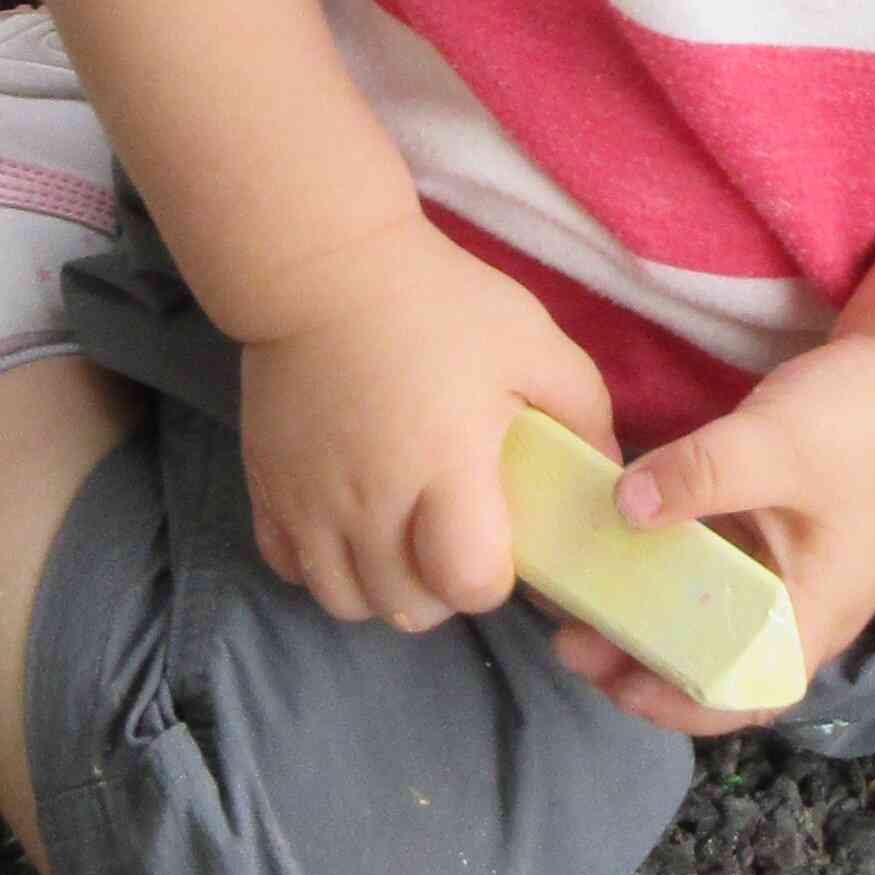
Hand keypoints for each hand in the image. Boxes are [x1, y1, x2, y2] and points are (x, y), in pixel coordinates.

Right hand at [240, 214, 613, 636]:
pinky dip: (325, 567)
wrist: (324, 266)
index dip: (493, 579)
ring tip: (404, 543)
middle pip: (408, 608)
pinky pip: (291, 568)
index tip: (501, 542)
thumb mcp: (533, 341)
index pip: (469, 584)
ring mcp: (310, 502)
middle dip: (443, 591)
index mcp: (445, 468)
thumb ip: (584, 411)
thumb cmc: (438, 302)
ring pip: (346, 602)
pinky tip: (351, 529)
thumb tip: (608, 475)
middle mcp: (372, 501)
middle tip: (457, 542)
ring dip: (384, 589)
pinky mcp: (266, 488)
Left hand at [551, 330, 874, 736]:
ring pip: (703, 625)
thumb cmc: (863, 423)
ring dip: (642, 622)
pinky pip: (704, 579)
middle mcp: (797, 611)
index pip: (745, 691)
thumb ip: (704, 473)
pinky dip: (658, 576)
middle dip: (640, 664)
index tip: (611, 678)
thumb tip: (623, 506)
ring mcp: (780, 577)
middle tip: (568, 640)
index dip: (677, 702)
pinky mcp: (764, 543)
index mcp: (815, 612)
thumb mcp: (779, 442)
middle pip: (713, 667)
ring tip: (574, 604)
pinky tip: (614, 551)